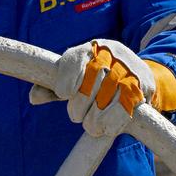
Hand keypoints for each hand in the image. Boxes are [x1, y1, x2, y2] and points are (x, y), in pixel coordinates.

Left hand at [29, 40, 155, 137]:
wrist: (137, 72)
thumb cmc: (96, 78)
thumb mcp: (74, 79)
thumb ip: (53, 88)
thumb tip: (33, 97)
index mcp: (88, 48)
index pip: (73, 60)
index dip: (66, 80)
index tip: (64, 94)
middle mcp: (109, 53)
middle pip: (90, 80)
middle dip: (80, 104)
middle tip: (76, 115)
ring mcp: (127, 68)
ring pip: (108, 95)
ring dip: (95, 117)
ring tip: (90, 125)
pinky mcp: (142, 85)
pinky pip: (125, 107)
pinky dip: (112, 121)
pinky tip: (105, 127)